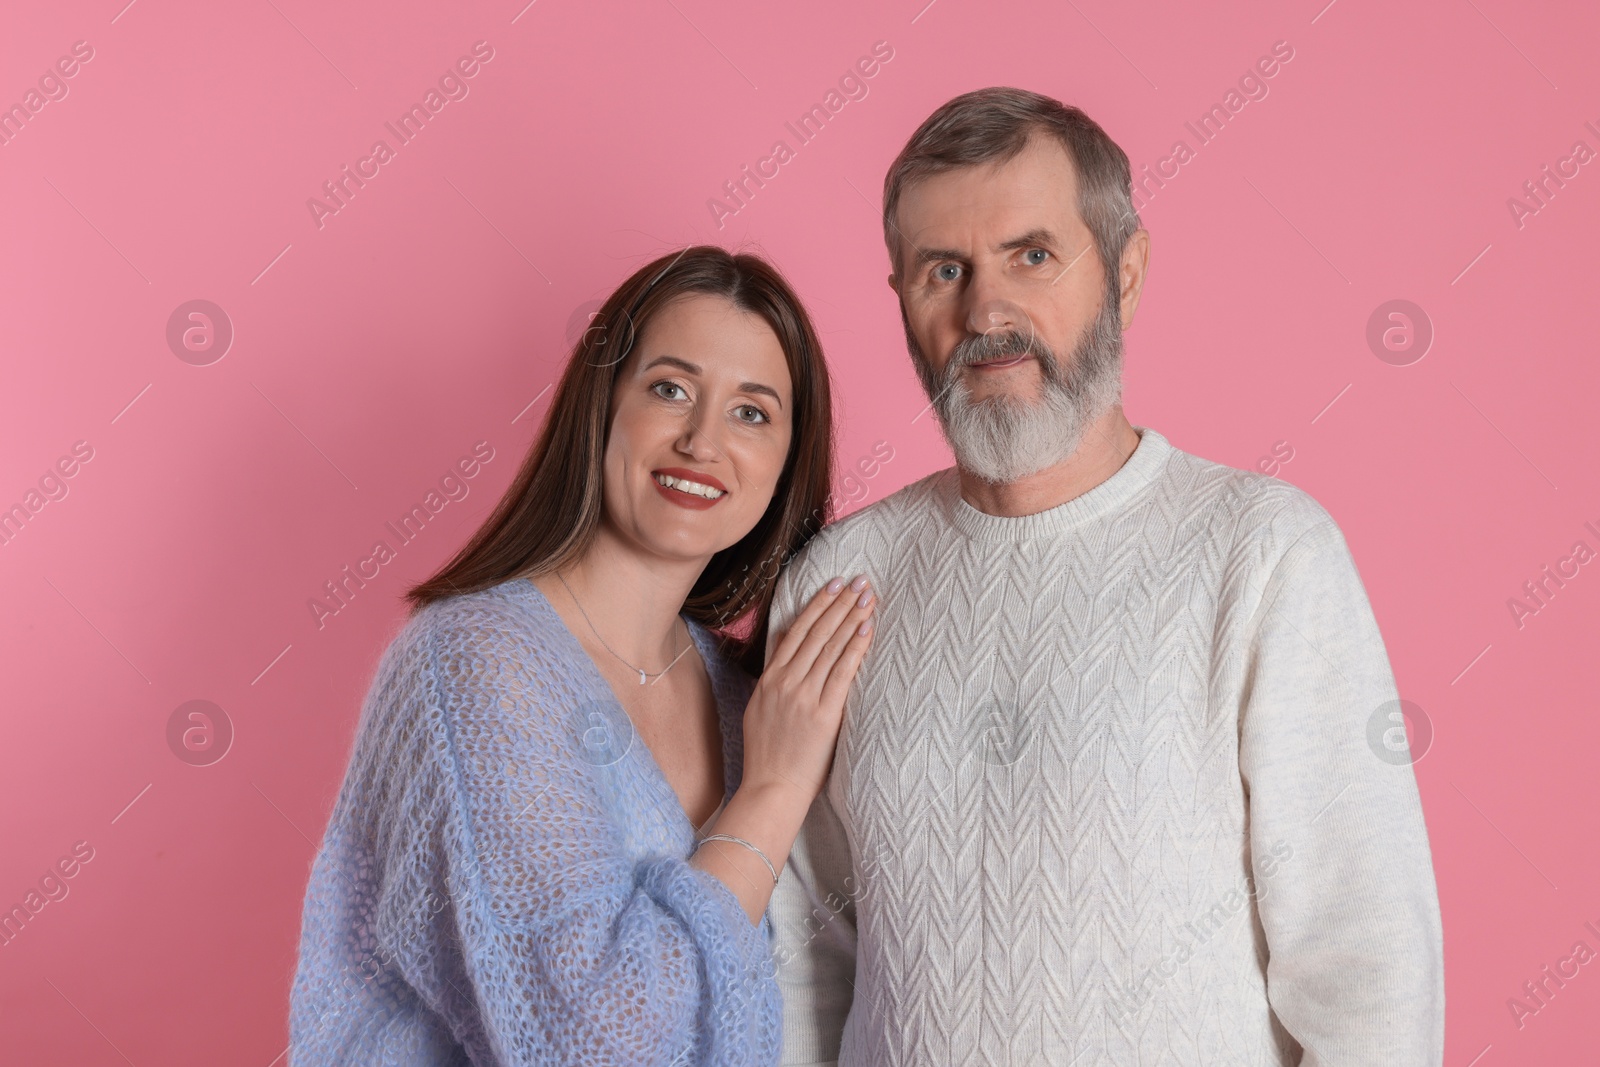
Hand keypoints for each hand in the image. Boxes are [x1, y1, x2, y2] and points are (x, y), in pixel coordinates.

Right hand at [741, 575, 875, 803]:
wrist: (771, 789)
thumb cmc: (768, 756)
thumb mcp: (760, 709)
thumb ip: (773, 678)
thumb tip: (785, 648)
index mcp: (770, 680)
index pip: (796, 632)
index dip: (817, 605)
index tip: (833, 584)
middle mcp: (786, 682)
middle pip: (817, 632)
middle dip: (839, 603)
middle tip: (859, 580)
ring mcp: (804, 696)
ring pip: (830, 647)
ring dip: (851, 617)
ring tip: (868, 596)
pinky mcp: (823, 713)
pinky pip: (843, 671)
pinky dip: (855, 647)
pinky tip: (867, 628)